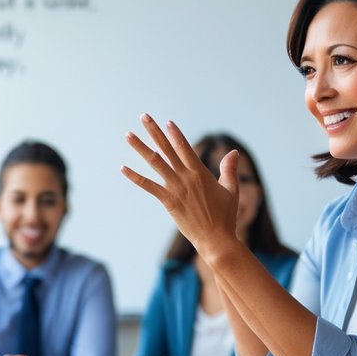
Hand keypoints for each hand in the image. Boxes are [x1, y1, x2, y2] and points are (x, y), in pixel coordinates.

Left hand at [121, 115, 239, 256]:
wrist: (216, 239)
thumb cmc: (226, 216)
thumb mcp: (231, 189)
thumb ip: (229, 169)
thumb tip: (234, 152)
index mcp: (200, 173)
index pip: (185, 147)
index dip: (175, 134)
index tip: (166, 122)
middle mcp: (186, 177)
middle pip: (167, 149)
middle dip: (154, 131)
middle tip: (143, 116)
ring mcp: (175, 189)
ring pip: (155, 163)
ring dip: (140, 148)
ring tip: (128, 135)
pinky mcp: (168, 201)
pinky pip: (148, 186)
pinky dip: (135, 177)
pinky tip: (123, 168)